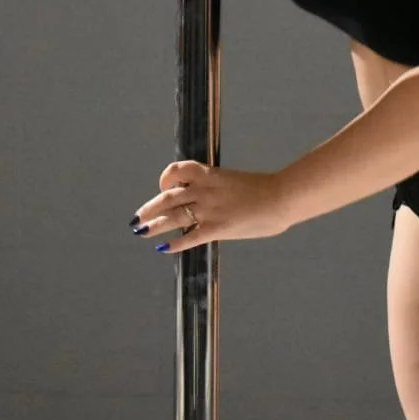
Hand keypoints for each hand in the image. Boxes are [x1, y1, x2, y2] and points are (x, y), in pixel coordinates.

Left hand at [130, 160, 293, 253]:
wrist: (281, 197)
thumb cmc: (266, 189)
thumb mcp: (237, 182)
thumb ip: (222, 189)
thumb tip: (218, 200)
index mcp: (211, 175)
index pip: (179, 170)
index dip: (166, 178)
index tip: (164, 187)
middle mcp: (204, 190)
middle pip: (167, 197)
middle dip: (149, 208)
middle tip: (137, 217)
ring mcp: (209, 209)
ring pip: (172, 217)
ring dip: (153, 225)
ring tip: (141, 231)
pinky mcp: (216, 227)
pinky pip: (188, 237)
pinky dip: (174, 243)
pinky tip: (164, 248)